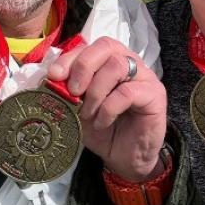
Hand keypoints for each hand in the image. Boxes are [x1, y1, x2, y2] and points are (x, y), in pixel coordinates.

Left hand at [48, 37, 166, 182]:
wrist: (124, 159)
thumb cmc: (102, 129)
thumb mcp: (77, 107)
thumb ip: (67, 90)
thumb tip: (49, 78)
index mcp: (109, 60)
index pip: (90, 45)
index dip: (70, 57)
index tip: (54, 76)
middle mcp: (129, 62)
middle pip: (106, 45)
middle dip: (83, 67)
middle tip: (73, 92)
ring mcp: (145, 76)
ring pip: (117, 66)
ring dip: (96, 91)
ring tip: (88, 113)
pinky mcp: (155, 94)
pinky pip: (127, 92)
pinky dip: (108, 108)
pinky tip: (102, 122)